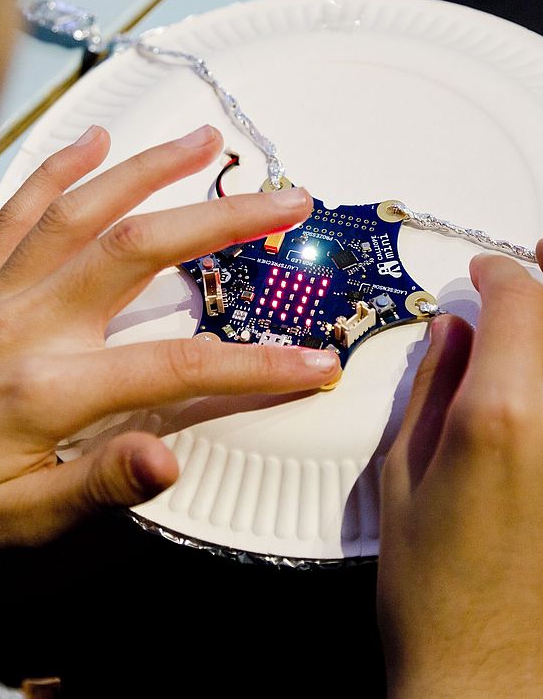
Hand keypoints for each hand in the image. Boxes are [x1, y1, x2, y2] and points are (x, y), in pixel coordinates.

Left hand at [0, 125, 339, 562]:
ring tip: (202, 140)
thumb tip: (172, 461)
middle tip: (283, 198)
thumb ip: (101, 485)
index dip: (254, 365)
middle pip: (138, 249)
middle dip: (221, 219)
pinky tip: (91, 140)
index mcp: (47, 389)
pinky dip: (56, 170)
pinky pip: (15, 212)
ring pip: (80, 210)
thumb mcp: (24, 520)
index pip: (176, 366)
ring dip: (147, 169)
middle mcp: (24, 323)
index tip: (313, 360)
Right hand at [378, 247, 542, 697]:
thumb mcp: (404, 474)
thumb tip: (453, 333)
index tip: (485, 275)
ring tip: (530, 340)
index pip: (520, 303)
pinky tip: (536, 392)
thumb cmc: (435, 588)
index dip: (502, 274)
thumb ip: (432, 388)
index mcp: (501, 417)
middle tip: (525, 287)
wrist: (489, 675)